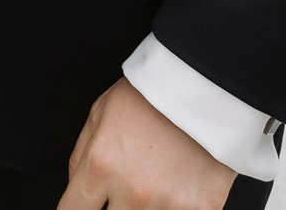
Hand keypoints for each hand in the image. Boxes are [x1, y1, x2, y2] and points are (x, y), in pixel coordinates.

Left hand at [57, 78, 236, 209]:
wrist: (209, 86)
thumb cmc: (153, 94)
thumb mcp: (101, 112)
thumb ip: (81, 156)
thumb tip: (76, 186)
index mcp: (102, 164)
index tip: (85, 205)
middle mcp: (132, 191)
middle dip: (113, 205)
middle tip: (126, 184)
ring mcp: (169, 204)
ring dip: (144, 206)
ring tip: (154, 180)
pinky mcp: (203, 209)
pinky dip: (175, 206)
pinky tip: (177, 186)